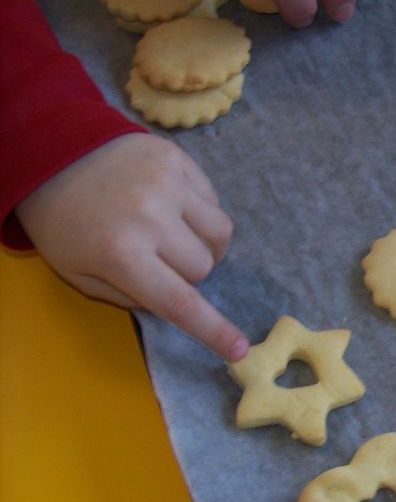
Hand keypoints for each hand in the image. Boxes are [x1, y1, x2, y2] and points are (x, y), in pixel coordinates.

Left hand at [16, 133, 249, 361]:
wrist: (51, 152)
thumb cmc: (64, 223)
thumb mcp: (80, 275)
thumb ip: (129, 297)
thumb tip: (176, 306)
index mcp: (120, 255)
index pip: (180, 302)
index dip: (213, 329)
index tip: (239, 349)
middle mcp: (149, 218)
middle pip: (203, 267)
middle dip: (188, 272)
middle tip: (161, 258)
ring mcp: (166, 184)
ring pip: (219, 235)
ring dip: (205, 244)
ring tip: (178, 235)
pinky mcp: (176, 159)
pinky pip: (214, 200)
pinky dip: (201, 211)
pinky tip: (173, 205)